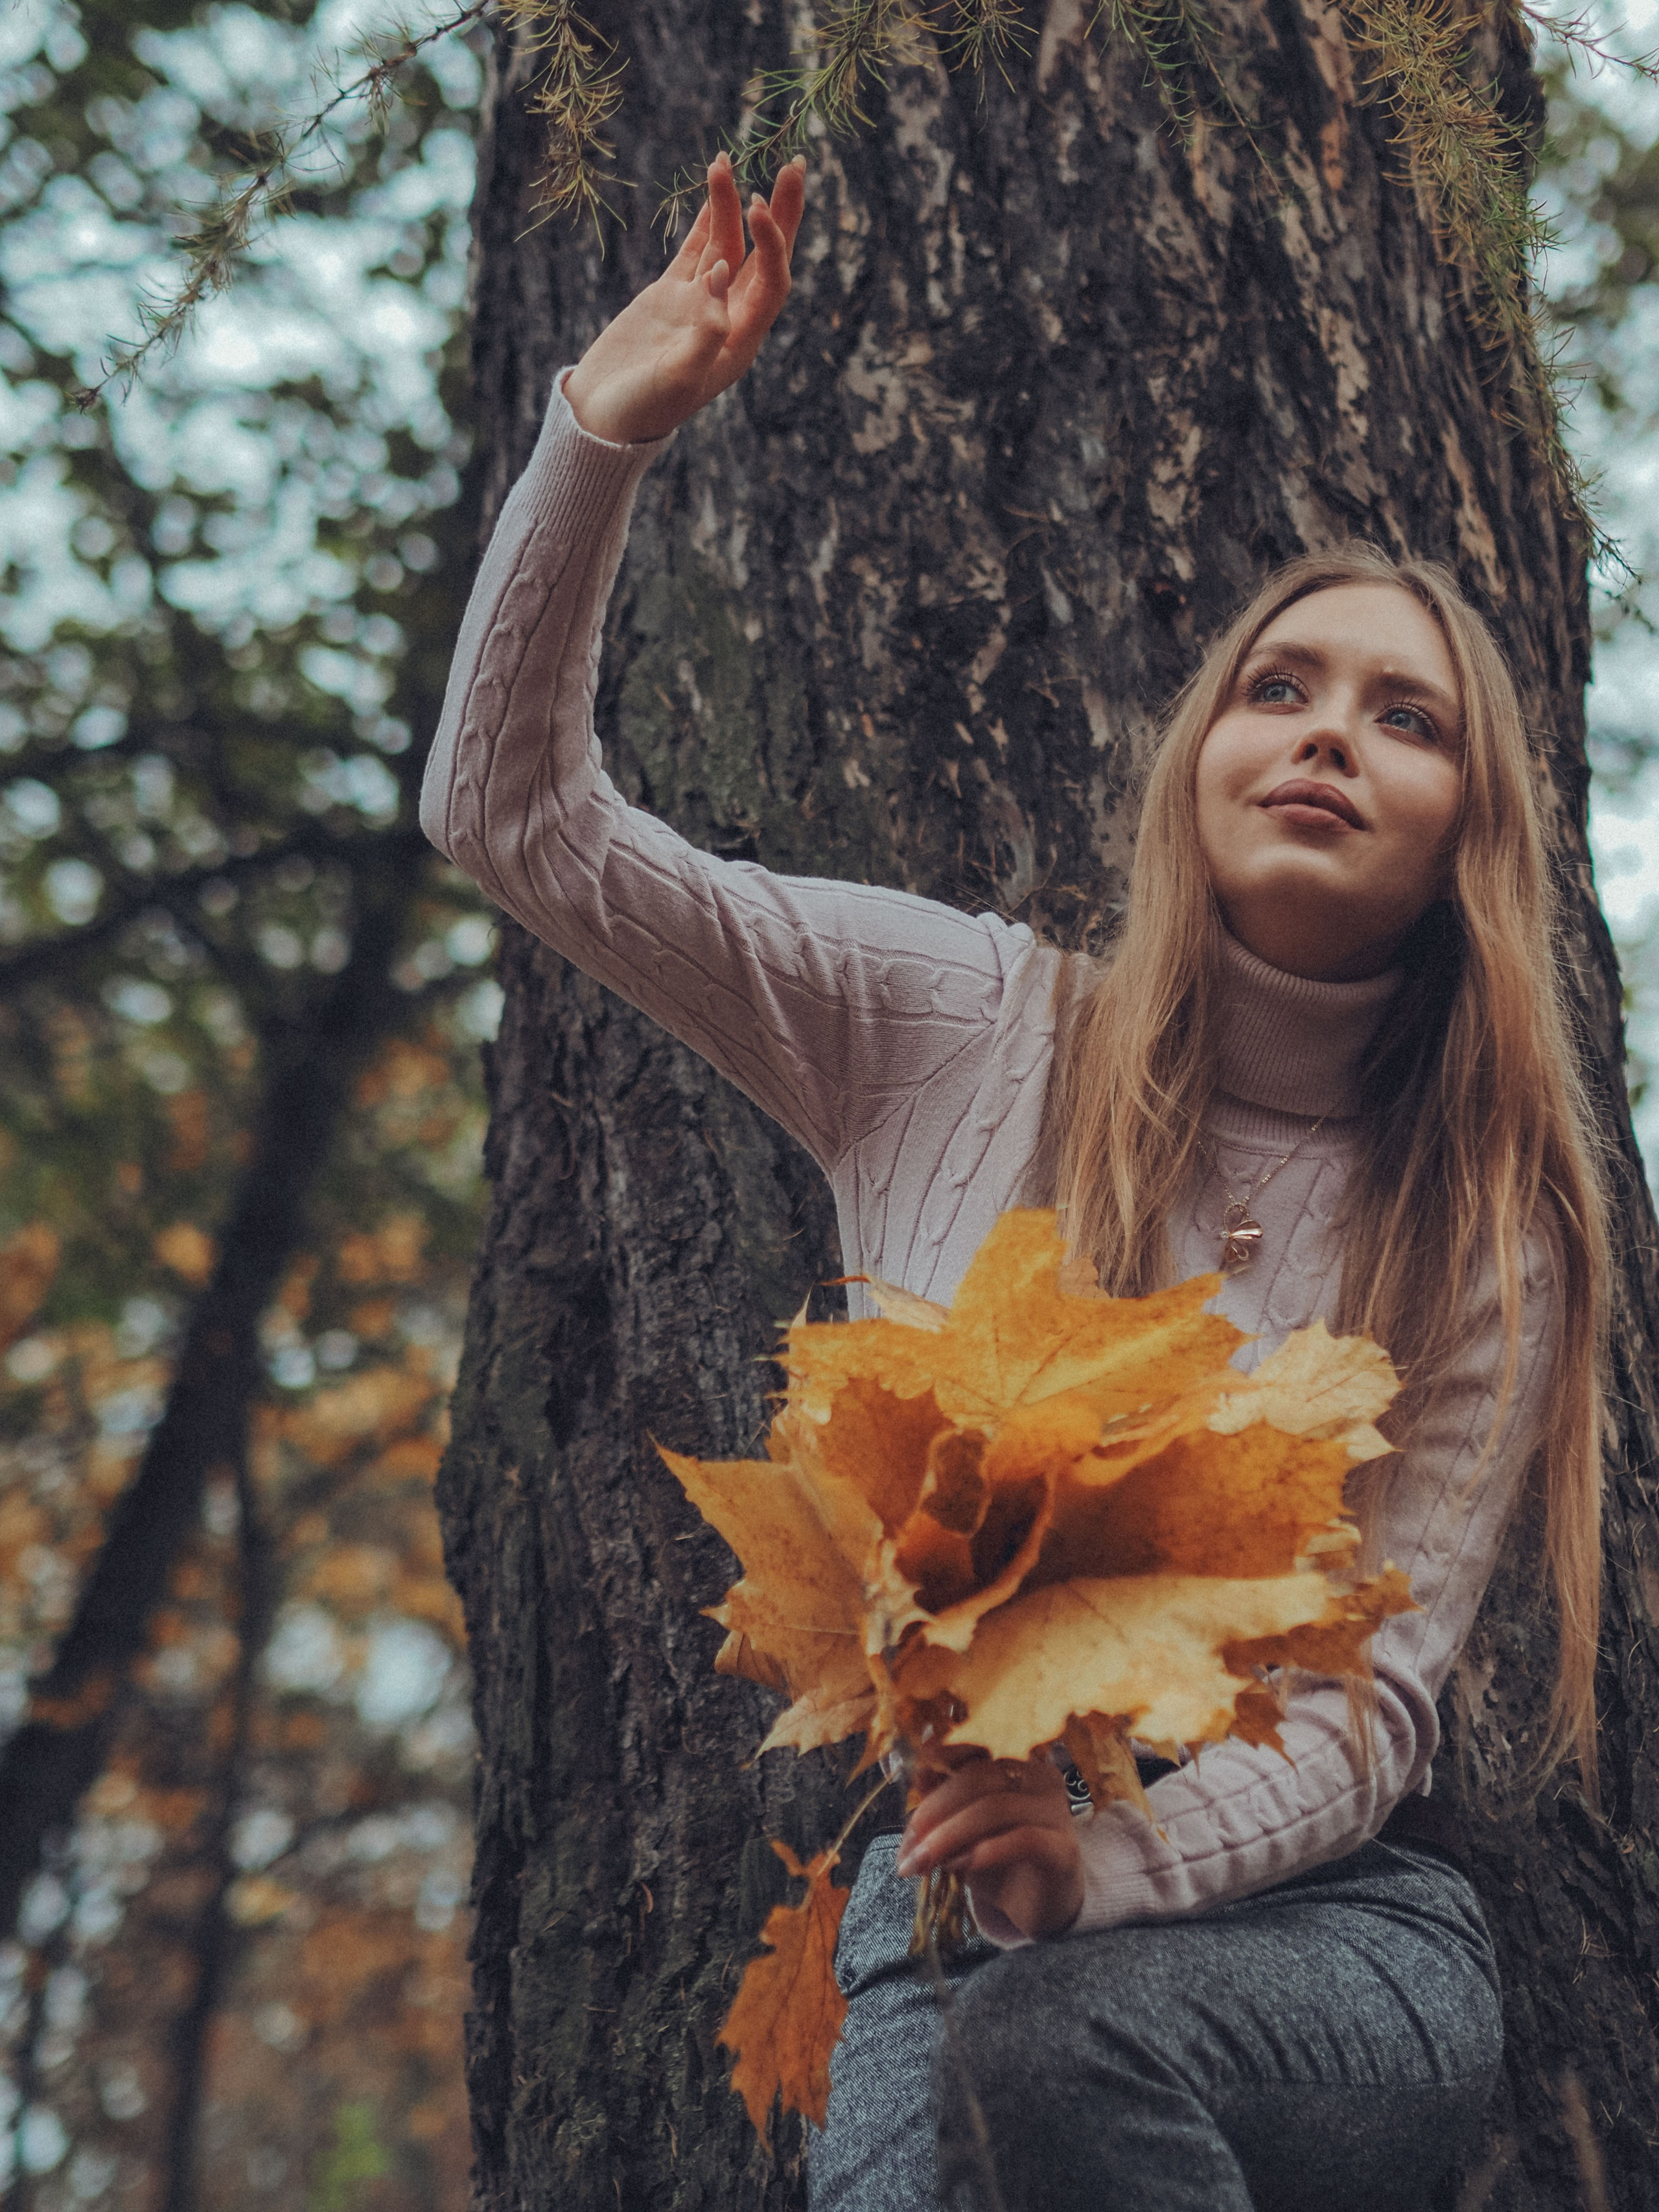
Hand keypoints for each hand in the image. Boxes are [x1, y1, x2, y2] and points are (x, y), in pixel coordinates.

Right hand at [563, 151, 806, 444]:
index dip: (771, 243)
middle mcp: (728, 318)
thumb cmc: (641, 408)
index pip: (772, 282)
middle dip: (781, 212)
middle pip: (765, 256)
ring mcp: (699, 303)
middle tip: (795, 163)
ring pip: (728, 243)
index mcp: (740, 342)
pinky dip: (706, 219)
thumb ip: (705, 332)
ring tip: (725, 159)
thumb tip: (722, 273)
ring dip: (732, 204)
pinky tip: (715, 186)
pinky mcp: (671, 295)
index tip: (756, 206)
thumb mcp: (676, 379)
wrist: (602, 417)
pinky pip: (696, 248)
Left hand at [896, 1750, 1083, 1941]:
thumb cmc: (1000, 1863)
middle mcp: (1040, 1778)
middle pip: (978, 1779)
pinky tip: (962, 1866)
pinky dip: (987, 1851)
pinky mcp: (1063, 1848)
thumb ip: (941, 1804)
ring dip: (949, 1836)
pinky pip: (1024, 1839)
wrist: (1041, 1908)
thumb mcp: (962, 1832)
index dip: (941, 1761)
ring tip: (924, 1863)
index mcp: (1016, 1766)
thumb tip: (918, 1776)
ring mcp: (1056, 1811)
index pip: (975, 1751)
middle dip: (934, 1812)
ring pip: (995, 1808)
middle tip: (907, 1848)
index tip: (914, 1781)